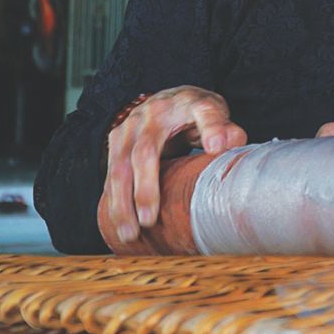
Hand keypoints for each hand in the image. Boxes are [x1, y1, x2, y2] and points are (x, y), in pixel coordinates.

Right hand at [103, 86, 246, 245]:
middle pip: (142, 153)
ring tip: (129, 234)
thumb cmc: (195, 111)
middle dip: (143, 189)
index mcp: (186, 103)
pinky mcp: (116, 141)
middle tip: (149, 221)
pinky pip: (110, 174)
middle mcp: (151, 114)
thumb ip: (223, 126)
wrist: (169, 99)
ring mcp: (129, 127)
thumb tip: (222, 143)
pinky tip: (117, 223)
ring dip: (121, 203)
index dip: (211, 129)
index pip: (203, 114)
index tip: (216, 147)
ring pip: (118, 167)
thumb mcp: (215, 112)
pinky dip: (113, 200)